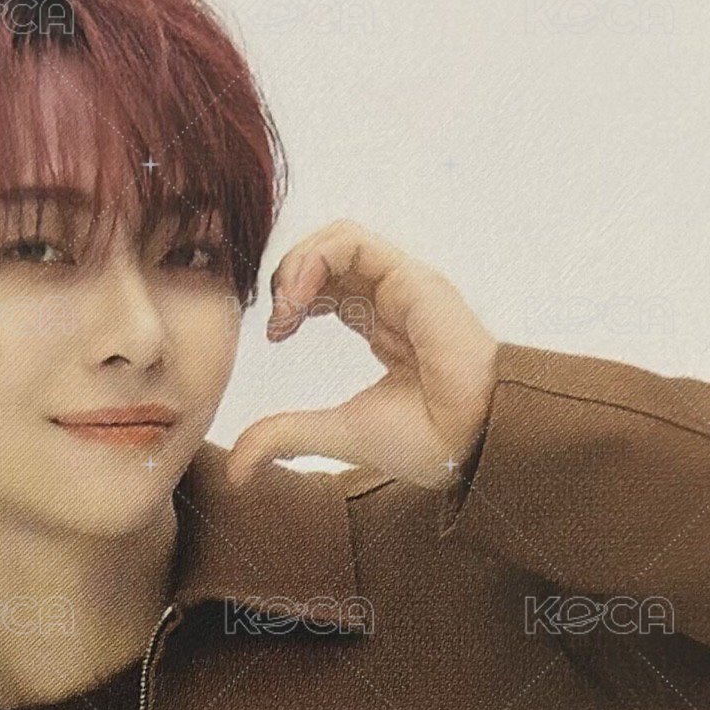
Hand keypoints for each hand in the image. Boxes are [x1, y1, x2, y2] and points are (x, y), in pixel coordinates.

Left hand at [226, 221, 498, 491]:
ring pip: (338, 240)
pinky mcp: (411, 280)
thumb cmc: (427, 441)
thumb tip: (237, 469)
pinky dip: (313, 259)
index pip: (328, 285)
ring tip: (284, 310)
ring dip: (296, 265)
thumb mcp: (336, 435)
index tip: (275, 335)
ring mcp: (403, 285)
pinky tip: (297, 300)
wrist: (473, 444)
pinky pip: (353, 243)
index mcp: (381, 325)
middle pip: (328, 256)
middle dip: (287, 278)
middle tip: (275, 322)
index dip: (291, 298)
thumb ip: (285, 437)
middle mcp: (392, 299)